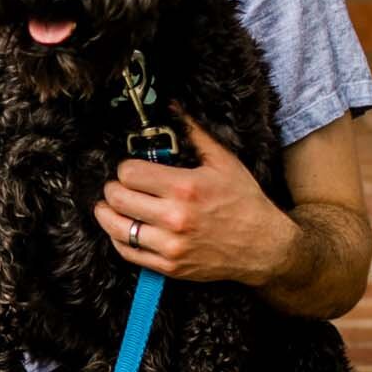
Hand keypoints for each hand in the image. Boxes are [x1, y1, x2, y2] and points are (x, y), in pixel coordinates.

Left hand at [93, 116, 294, 285]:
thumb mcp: (223, 161)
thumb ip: (194, 133)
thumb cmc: (244, 201)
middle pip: (117, 199)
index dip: (125, 168)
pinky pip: (128, 253)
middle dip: (112, 188)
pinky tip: (122, 228)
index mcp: (185, 187)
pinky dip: (118, 238)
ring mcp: (170, 245)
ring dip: (107, 214)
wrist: (264, 246)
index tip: (131, 169)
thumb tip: (172, 105)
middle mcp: (175, 218)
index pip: (129, 174)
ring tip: (110, 206)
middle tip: (117, 186)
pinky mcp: (169, 266)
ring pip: (116, 228)